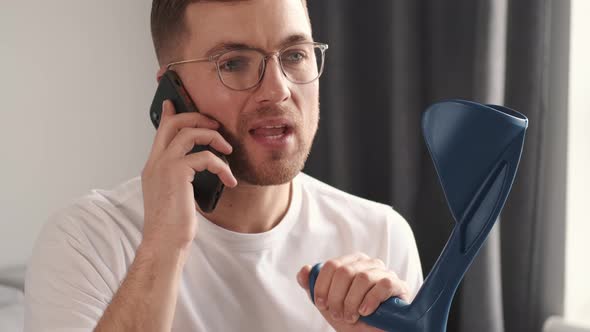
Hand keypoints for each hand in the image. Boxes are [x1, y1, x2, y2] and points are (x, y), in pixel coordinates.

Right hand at [140, 100, 236, 252]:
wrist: (164, 243)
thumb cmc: (171, 225)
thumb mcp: (176, 196)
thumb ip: (181, 177)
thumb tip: (196, 168)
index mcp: (153, 167)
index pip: (160, 132)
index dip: (170, 114)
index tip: (175, 103)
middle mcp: (155, 163)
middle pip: (174, 123)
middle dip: (198, 118)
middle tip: (216, 125)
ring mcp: (163, 166)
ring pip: (189, 132)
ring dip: (213, 137)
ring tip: (227, 151)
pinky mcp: (176, 173)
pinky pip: (204, 156)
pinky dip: (221, 166)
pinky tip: (229, 180)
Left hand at [297, 253, 409, 331]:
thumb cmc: (351, 316)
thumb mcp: (327, 303)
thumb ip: (313, 286)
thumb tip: (304, 270)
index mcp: (351, 262)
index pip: (332, 265)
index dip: (322, 286)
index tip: (321, 304)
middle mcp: (368, 263)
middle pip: (345, 271)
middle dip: (336, 297)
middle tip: (337, 314)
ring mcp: (384, 272)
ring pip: (363, 278)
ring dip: (352, 302)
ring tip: (351, 317)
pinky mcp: (398, 285)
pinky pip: (383, 285)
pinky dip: (370, 301)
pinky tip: (365, 312)